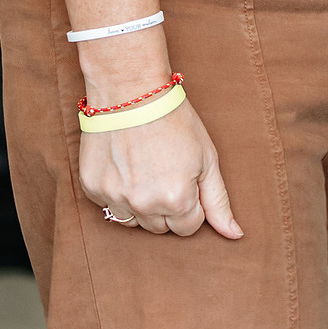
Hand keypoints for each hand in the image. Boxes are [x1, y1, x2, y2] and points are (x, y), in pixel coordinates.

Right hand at [79, 98, 241, 238]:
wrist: (131, 93)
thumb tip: (235, 235)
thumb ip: (219, 202)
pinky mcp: (92, 189)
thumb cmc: (175, 122)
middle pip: (161, 228)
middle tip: (167, 173)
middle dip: (168, 207)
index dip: (192, 204)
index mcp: (176, 199)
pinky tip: (126, 166)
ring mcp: (114, 198)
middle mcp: (143, 205)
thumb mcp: (207, 159)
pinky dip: (119, 193)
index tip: (188, 180)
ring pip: (134, 222)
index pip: (189, 228)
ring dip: (142, 205)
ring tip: (146, 170)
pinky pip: (110, 206)